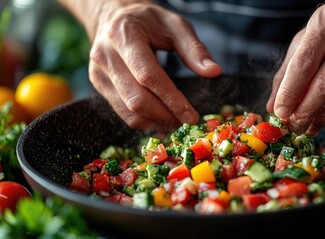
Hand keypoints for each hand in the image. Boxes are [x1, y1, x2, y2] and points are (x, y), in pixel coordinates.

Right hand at [88, 1, 221, 130]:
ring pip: (128, 110)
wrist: (113, 17)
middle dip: (165, 115)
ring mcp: (99, 72)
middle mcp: (105, 55)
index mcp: (124, 35)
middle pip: (136, 98)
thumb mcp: (175, 25)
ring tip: (176, 123)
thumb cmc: (148, 21)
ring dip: (155, 122)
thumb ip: (194, 49)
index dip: (171, 99)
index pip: (148, 75)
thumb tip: (214, 72)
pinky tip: (160, 121)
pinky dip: (143, 121)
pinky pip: (122, 111)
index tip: (191, 116)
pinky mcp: (99, 84)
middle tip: (186, 122)